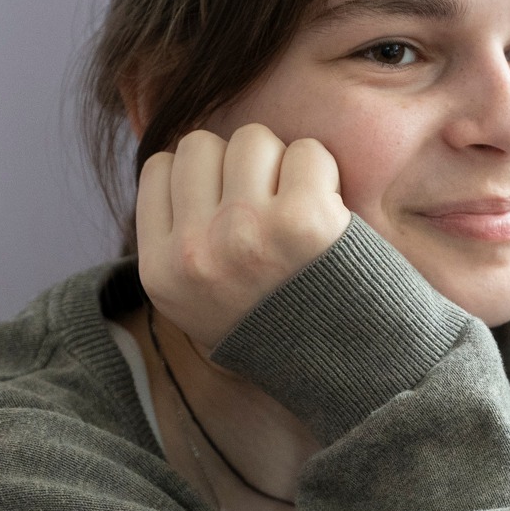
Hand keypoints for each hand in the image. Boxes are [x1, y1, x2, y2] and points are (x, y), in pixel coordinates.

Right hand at [135, 125, 349, 354]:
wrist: (350, 371)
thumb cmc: (280, 324)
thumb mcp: (200, 300)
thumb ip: (180, 239)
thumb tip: (180, 160)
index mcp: (162, 271)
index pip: (159, 167)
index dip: (201, 173)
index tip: (229, 201)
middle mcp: (195, 251)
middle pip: (201, 145)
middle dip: (239, 164)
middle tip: (268, 204)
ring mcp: (245, 232)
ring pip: (252, 139)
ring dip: (281, 163)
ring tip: (297, 209)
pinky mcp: (302, 221)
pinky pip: (306, 152)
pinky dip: (322, 173)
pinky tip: (328, 213)